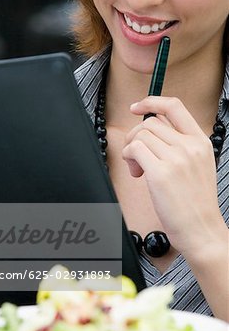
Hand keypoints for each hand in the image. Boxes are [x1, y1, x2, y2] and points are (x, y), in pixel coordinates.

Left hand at [122, 96, 225, 256]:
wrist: (201, 229)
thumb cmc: (196, 203)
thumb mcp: (198, 166)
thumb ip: (181, 146)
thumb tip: (152, 134)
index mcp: (200, 141)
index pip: (174, 107)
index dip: (152, 101)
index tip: (137, 107)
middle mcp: (190, 146)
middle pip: (150, 123)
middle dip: (136, 136)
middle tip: (137, 157)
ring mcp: (176, 158)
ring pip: (140, 135)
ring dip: (131, 150)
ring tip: (138, 169)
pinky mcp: (161, 173)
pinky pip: (135, 149)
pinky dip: (129, 157)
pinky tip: (137, 173)